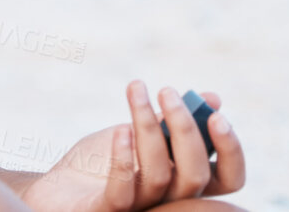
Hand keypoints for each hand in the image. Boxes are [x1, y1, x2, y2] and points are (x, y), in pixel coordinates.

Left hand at [20, 80, 246, 211]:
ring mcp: (141, 210)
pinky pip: (123, 192)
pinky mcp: (108, 211)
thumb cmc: (103, 161)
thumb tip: (213, 98)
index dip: (230, 150)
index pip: (230, 178)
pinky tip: (119, 130)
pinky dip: (123, 158)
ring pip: (159, 175)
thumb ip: (174, 121)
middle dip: (184, 127)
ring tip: (135, 89)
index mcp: (186, 182)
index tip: (216, 114)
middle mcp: (170, 202)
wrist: (57, 188)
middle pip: (196, 175)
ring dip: (148, 126)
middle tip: (166, 90)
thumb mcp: (141, 134)